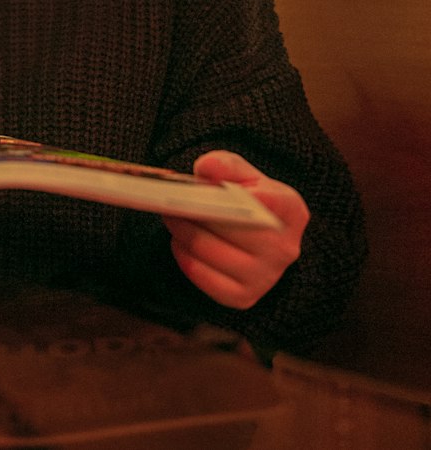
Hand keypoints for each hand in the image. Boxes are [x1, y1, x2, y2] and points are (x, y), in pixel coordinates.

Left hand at [162, 150, 308, 309]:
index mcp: (291, 212)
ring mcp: (265, 277)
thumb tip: (207, 169)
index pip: (275, 203)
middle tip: (173, 198)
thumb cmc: (248, 199)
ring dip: (181, 230)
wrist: (254, 235)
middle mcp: (284, 248)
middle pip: (230, 226)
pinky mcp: (243, 297)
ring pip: (208, 250)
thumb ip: (226, 165)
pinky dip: (183, 256)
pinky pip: (201, 277)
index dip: (253, 197)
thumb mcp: (243, 175)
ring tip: (171, 216)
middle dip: (195, 209)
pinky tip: (179, 241)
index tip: (225, 187)